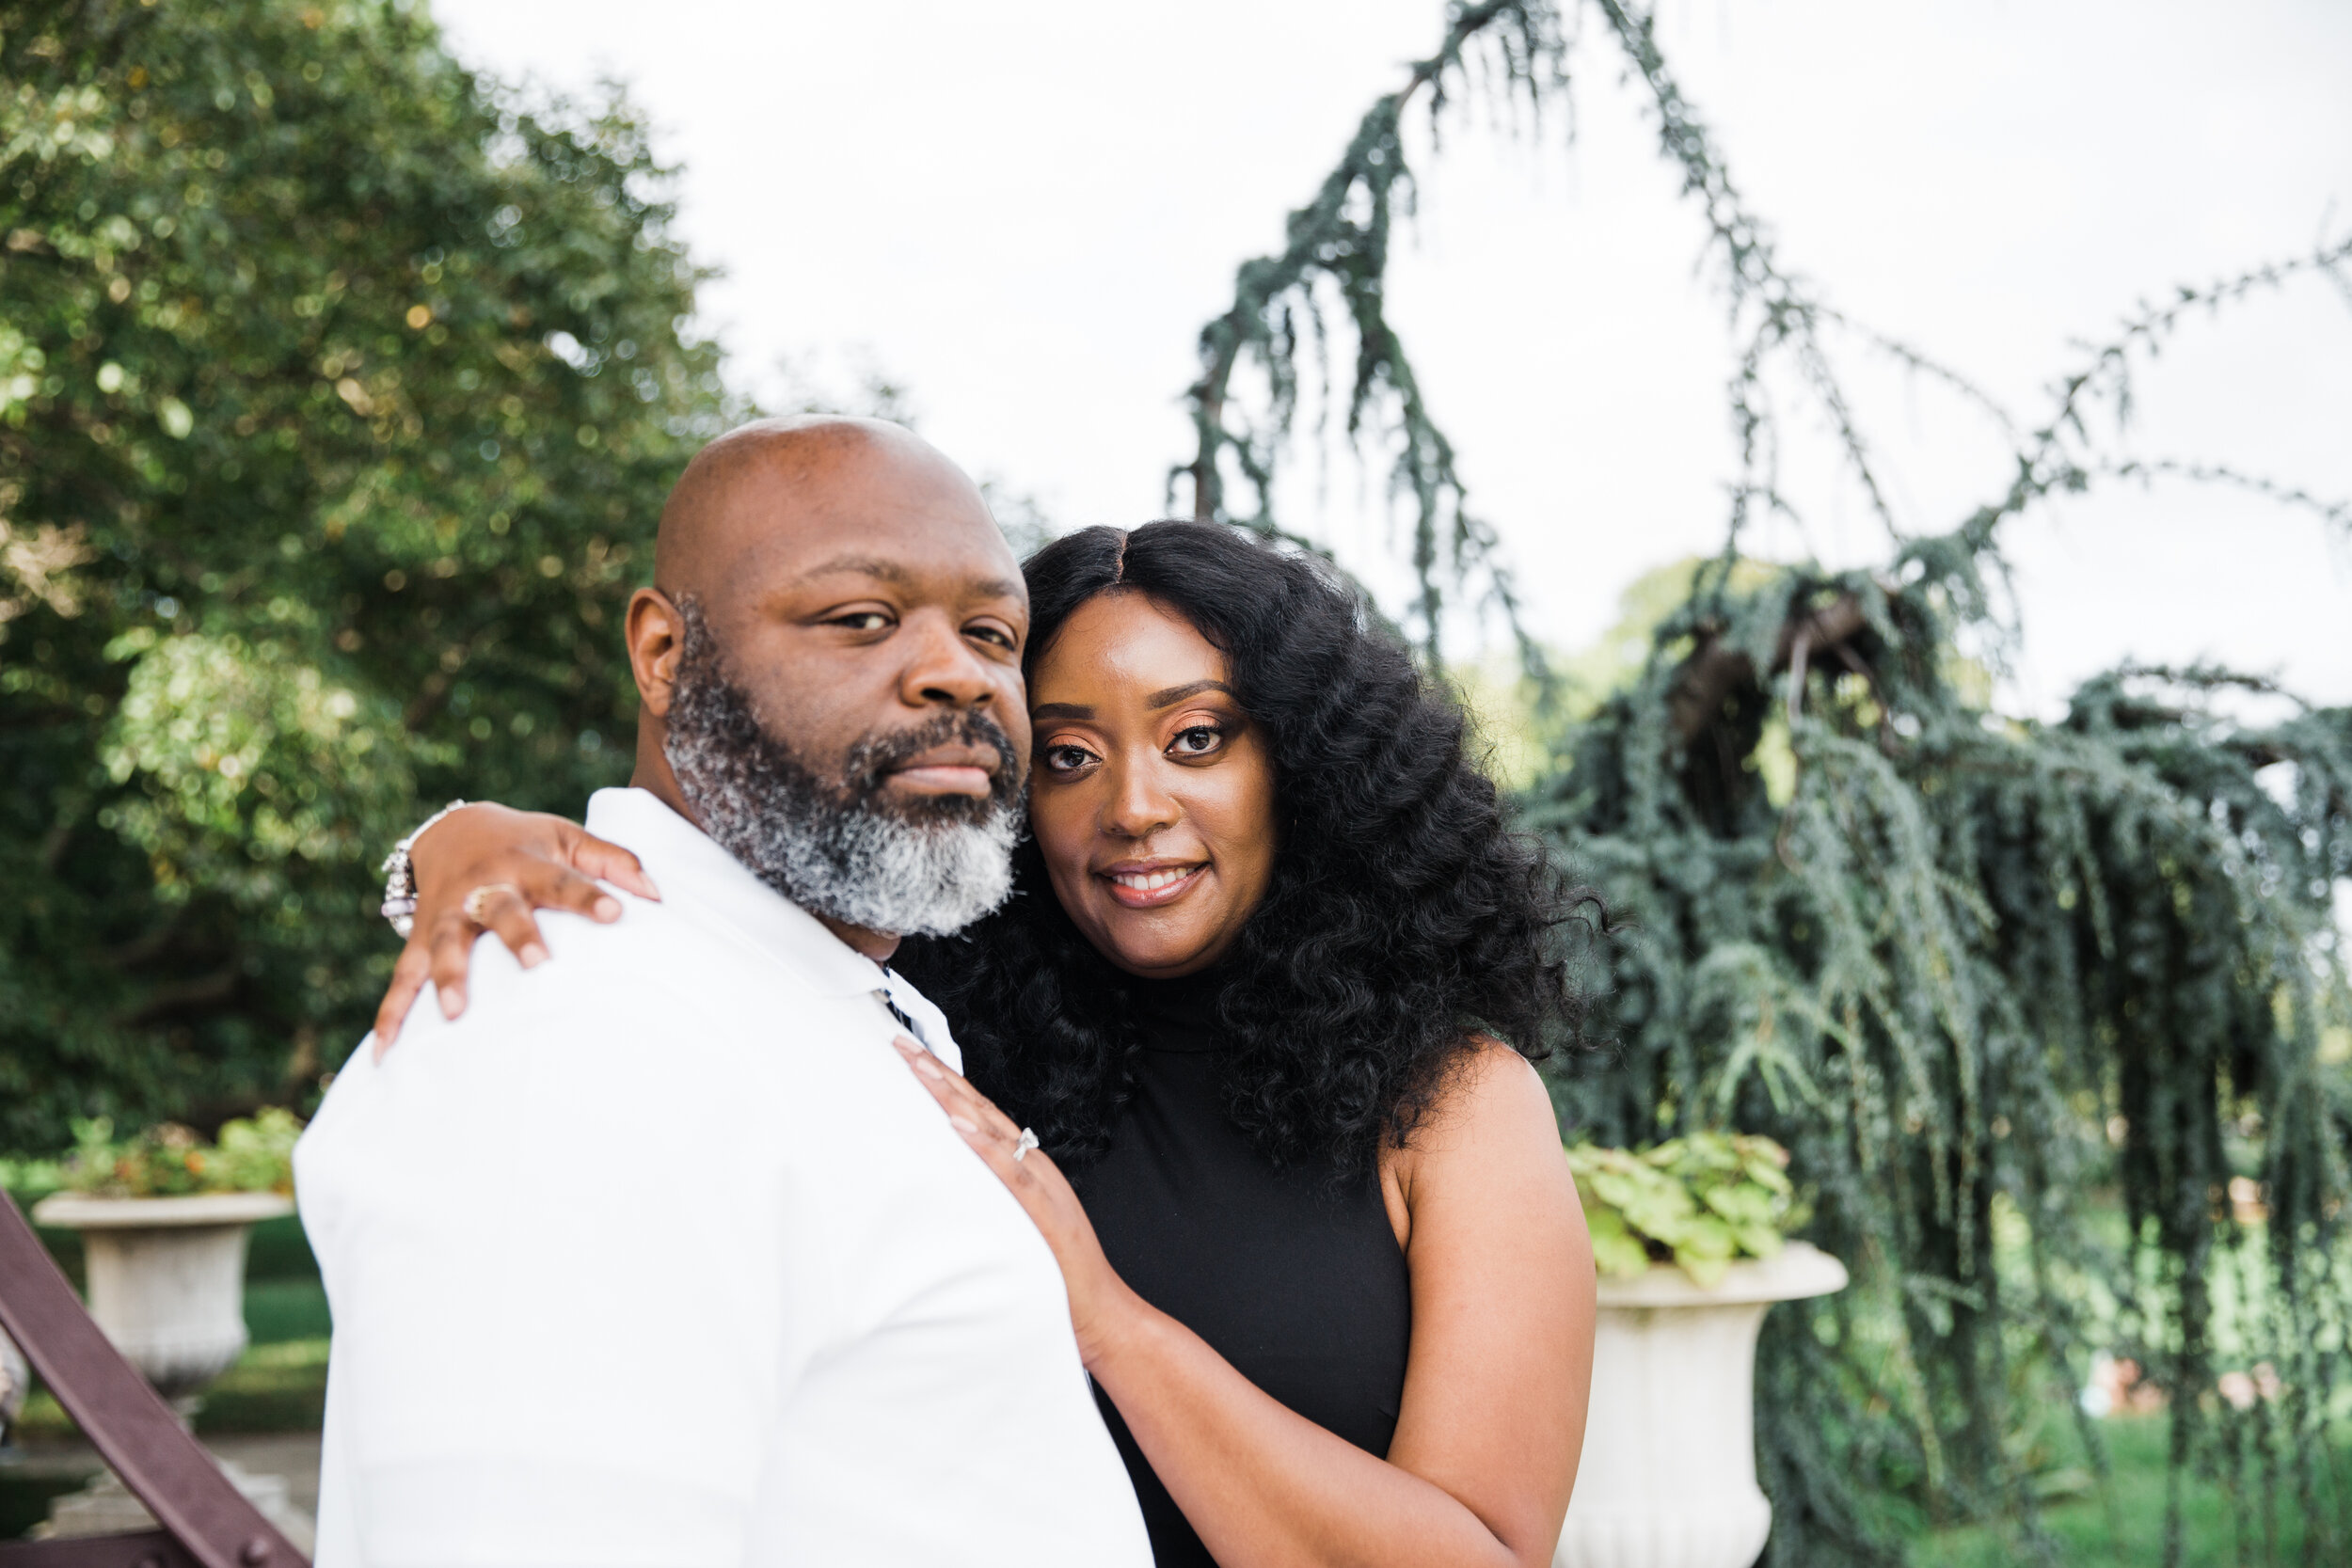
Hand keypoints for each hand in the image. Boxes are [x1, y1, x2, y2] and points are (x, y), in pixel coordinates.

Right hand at [372, 803, 660, 1054]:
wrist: (452, 830)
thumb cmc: (526, 842)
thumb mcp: (568, 837)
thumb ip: (614, 861)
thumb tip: (657, 894)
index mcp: (525, 863)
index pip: (562, 880)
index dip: (588, 896)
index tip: (617, 913)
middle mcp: (483, 887)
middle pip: (499, 909)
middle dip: (516, 934)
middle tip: (536, 963)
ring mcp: (447, 913)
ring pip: (443, 943)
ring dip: (448, 976)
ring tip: (455, 1014)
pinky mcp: (420, 937)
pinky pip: (401, 978)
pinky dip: (391, 1014)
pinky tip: (385, 1053)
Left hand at [890, 1036, 1141, 1366]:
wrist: (1099, 1309)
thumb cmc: (1057, 1272)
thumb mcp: (1018, 1222)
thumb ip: (993, 1195)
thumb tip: (954, 1176)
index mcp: (1024, 1164)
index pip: (978, 1112)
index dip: (946, 1082)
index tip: (912, 1057)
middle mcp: (1031, 1163)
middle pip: (978, 1108)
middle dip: (939, 1074)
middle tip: (901, 1045)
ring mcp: (1038, 1182)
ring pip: (990, 1128)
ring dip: (954, 1096)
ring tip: (922, 1069)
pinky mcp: (1040, 1208)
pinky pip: (1007, 1169)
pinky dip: (982, 1143)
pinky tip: (958, 1122)